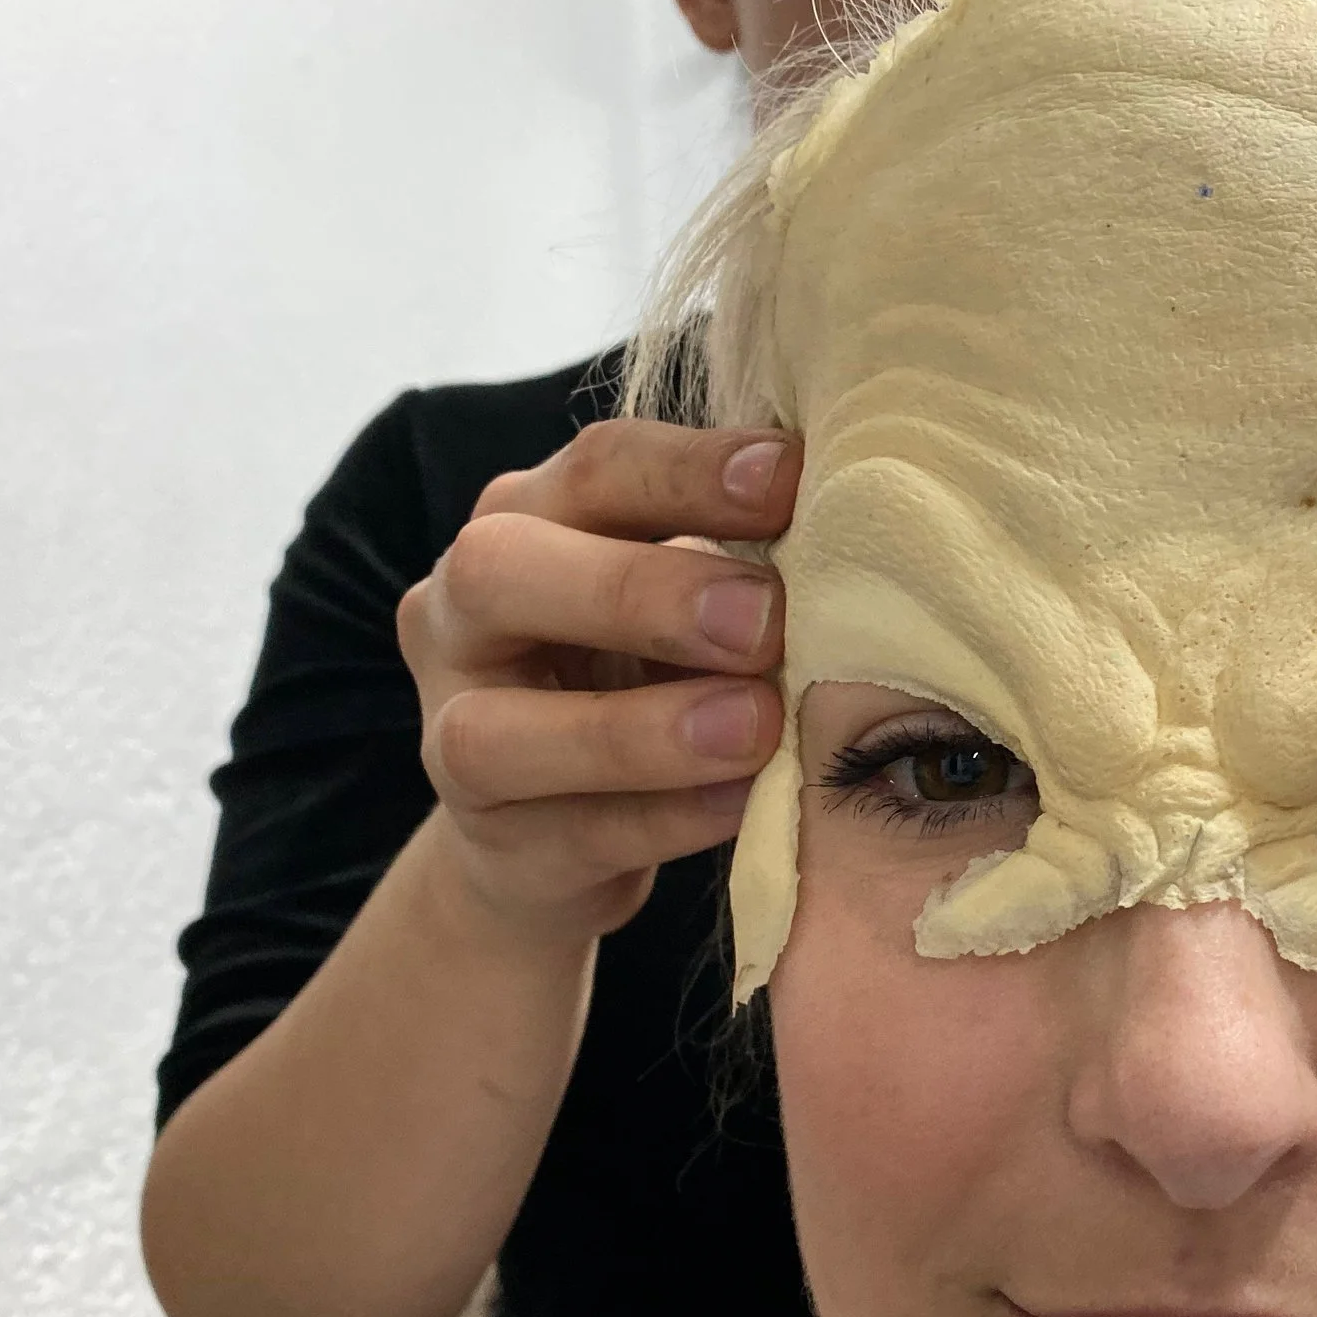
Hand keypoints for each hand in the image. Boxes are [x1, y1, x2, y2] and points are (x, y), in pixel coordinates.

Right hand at [395, 420, 800, 940]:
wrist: (554, 834)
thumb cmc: (643, 681)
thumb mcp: (682, 604)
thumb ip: (740, 558)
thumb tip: (862, 519)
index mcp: (527, 522)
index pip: (593, 470)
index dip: (689, 470)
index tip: (795, 478)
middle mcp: (461, 615)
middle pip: (501, 571)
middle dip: (639, 590)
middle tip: (763, 619)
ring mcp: (453, 736)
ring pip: (500, 729)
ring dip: (640, 730)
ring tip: (756, 726)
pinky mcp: (497, 846)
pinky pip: (570, 833)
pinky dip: (667, 818)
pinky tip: (746, 803)